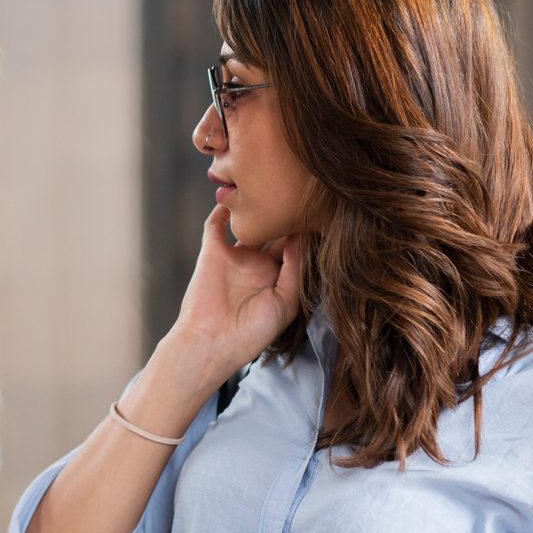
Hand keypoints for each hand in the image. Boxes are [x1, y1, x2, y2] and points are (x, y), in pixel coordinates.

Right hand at [166, 205, 305, 386]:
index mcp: (277, 279)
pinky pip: (215, 225)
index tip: (320, 213)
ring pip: (250, 226)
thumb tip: (300, 237)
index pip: (295, 249)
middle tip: (300, 195)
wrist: (212, 343)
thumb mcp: (286, 303)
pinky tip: (235, 196)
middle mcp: (257, 265)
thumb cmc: (251, 332)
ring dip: (258, 209)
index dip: (306, 232)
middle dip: (287, 217)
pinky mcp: (212, 253)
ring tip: (273, 189)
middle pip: (276, 233)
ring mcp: (235, 257)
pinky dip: (222, 211)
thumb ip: (295, 269)